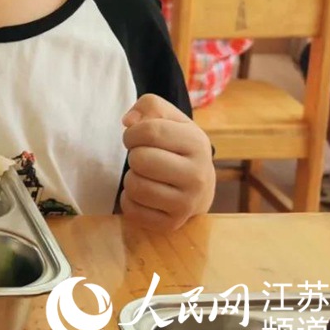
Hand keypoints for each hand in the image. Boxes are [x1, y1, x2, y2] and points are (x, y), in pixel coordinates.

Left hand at [120, 94, 214, 231]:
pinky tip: (143, 194)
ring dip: (130, 178)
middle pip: (140, 160)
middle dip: (133, 155)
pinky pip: (131, 210)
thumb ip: (149, 106)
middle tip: (143, 158)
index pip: (150, 131)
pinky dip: (129, 200)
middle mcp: (198, 175)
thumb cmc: (178, 146)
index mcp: (198, 143)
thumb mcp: (170, 118)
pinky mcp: (172, 224)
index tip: (135, 138)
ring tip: (145, 175)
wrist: (200, 185)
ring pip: (135, 186)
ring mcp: (187, 204)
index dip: (132, 133)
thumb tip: (129, 122)